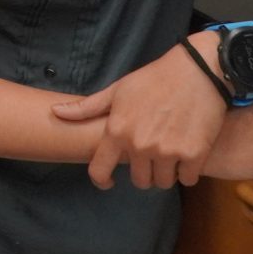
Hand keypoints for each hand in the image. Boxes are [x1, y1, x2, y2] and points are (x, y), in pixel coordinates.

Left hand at [53, 39, 229, 188]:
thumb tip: (55, 112)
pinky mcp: (194, 154)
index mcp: (118, 131)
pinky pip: (186, 179)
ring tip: (168, 155)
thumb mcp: (117, 90)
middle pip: (138, 180)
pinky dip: (187, 171)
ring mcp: (168, 152)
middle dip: (142, 171)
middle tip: (149, 156)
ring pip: (162, 182)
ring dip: (165, 173)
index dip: (102, 180)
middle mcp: (140, 145)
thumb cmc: (154, 79)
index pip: (99, 170)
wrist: (197, 71)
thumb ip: (87, 108)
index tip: (108, 182)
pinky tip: (186, 155)